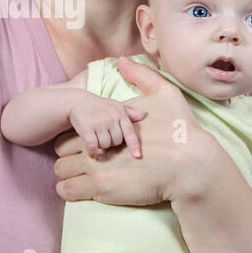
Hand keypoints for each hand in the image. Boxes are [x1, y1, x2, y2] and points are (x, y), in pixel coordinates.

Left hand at [53, 56, 202, 206]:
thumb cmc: (181, 130)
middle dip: (68, 158)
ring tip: (81, 179)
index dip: (78, 138)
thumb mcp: (166, 93)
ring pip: (60, 173)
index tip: (89, 145)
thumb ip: (142, 75)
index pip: (72, 130)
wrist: (191, 167)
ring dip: (68, 176)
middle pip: (60, 152)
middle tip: (82, 165)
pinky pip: (67, 191)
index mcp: (106, 124)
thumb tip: (122, 61)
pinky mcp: (101, 190)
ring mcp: (97, 168)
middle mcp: (97, 144)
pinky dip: (70, 191)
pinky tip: (83, 191)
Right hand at [68, 95, 145, 158]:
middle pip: (117, 142)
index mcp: (120, 113)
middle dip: (111, 142)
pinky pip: (93, 146)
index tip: (137, 156)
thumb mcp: (115, 106)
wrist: (77, 102)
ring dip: (100, 146)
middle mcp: (111, 118)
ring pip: (105, 145)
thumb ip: (129, 113)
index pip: (129, 132)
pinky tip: (91, 153)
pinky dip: (92, 152)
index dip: (134, 145)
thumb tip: (144, 114)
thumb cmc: (99, 106)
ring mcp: (99, 123)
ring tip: (96, 138)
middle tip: (104, 136)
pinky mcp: (87, 128)